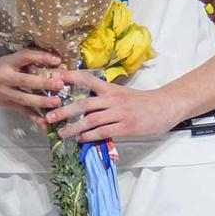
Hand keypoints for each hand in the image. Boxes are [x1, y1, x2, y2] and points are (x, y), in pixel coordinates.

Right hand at [0, 44, 70, 120]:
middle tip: (59, 84)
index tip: (57, 60)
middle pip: (25, 81)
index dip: (41, 57)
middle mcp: (4, 77)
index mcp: (7, 62)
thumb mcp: (12, 59)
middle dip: (43, 83)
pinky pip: (22, 111)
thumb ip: (29, 59)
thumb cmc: (3, 66)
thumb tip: (56, 59)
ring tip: (57, 102)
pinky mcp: (7, 104)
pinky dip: (35, 118)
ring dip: (41, 101)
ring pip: (24, 98)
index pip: (25, 57)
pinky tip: (45, 123)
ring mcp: (4, 93)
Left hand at [60, 75, 175, 144]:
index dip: (70, 77)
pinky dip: (90, 136)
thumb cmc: (141, 101)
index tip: (54, 76)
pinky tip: (81, 139)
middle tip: (49, 116)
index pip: (87, 79)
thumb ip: (103, 97)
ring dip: (74, 127)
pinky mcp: (126, 126)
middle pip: (84, 103)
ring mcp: (119, 113)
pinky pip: (104, 131)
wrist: (165, 106)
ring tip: (61, 133)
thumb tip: (82, 104)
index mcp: (110, 88)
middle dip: (64, 110)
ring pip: (91, 119)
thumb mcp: (121, 94)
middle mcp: (113, 99)